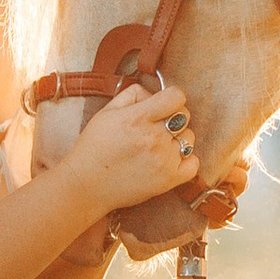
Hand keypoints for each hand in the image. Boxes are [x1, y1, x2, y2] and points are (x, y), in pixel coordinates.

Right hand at [66, 78, 199, 216]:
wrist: (86, 185)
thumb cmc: (94, 147)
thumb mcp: (107, 111)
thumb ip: (134, 95)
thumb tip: (154, 93)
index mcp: (139, 118)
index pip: (177, 97)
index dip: (171, 97)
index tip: (163, 104)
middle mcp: (154, 138)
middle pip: (184, 116)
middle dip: (173, 117)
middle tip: (156, 127)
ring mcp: (163, 160)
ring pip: (189, 138)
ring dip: (177, 139)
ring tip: (157, 146)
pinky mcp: (168, 180)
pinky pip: (193, 163)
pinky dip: (185, 160)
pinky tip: (169, 159)